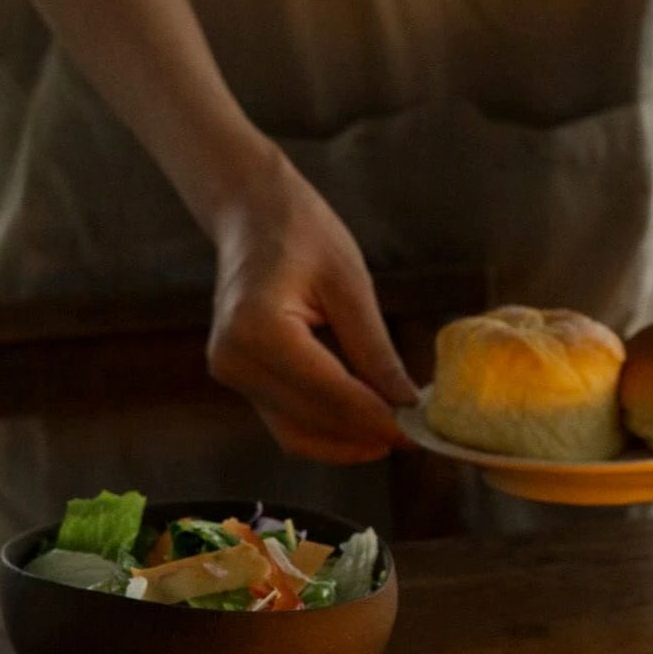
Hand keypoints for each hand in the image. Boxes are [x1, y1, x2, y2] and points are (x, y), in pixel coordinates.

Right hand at [205, 145, 417, 463]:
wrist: (252, 213)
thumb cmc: (301, 232)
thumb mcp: (350, 284)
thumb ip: (375, 351)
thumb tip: (407, 405)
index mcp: (257, 328)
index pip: (330, 393)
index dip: (380, 419)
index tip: (423, 433)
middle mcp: (233, 360)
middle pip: (314, 419)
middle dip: (369, 432)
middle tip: (421, 434)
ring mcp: (229, 373)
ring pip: (297, 434)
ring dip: (349, 440)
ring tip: (400, 430)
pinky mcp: (237, 379)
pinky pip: (286, 421)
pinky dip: (327, 429)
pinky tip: (368, 422)